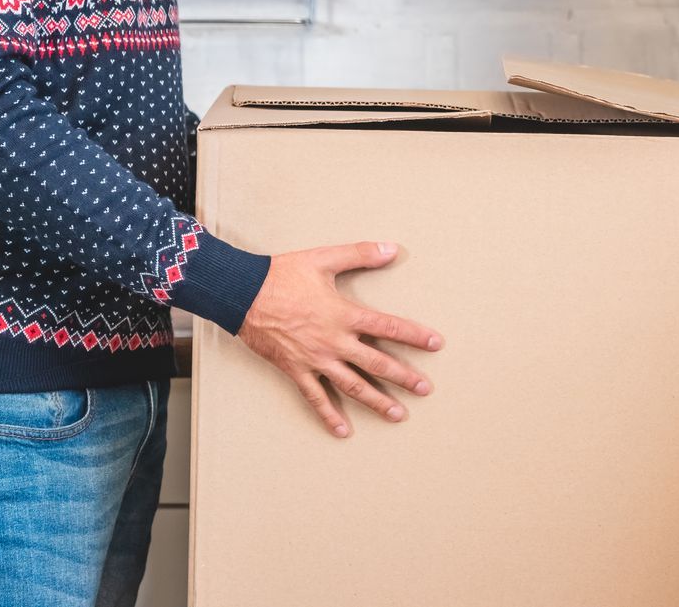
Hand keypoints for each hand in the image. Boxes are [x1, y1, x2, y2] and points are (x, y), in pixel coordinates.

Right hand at [237, 241, 442, 438]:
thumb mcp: (324, 259)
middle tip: (425, 389)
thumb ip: (360, 254)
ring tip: (398, 414)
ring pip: (352, 386)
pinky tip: (343, 430)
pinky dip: (329, 415)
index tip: (436, 344)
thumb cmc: (282, 275)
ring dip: (376, 401)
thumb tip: (392, 249)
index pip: (388, 327)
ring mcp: (315, 359)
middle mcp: (334, 341)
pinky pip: (316, 398)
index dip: (414, 336)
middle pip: (376, 363)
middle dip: (404, 377)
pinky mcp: (296, 370)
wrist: (242, 294)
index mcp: (344, 314)